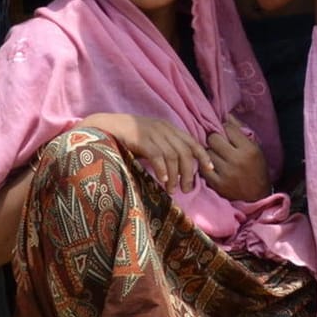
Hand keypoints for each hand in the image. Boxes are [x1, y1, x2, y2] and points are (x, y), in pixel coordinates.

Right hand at [83, 113, 212, 194]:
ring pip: (172, 156)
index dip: (203, 156)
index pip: (192, 141)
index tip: (209, 170)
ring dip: (174, 175)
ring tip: (172, 189)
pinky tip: (162, 180)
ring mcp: (151, 132)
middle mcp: (163, 128)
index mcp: (168, 128)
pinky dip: (162, 169)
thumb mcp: (152, 141)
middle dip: (188, 172)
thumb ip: (165, 151)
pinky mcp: (140, 138)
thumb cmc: (129, 139)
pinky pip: (157, 155)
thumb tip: (179, 171)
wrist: (107, 128)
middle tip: (186, 189)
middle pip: (184, 152)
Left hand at [202, 114, 270, 200]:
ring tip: (216, 156)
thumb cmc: (256, 169)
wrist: (257, 197)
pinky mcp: (217, 184)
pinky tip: (211, 166)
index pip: (228, 128)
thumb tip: (225, 115)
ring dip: (209, 152)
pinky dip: (205, 165)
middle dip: (214, 139)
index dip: (225, 129)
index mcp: (249, 149)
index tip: (226, 134)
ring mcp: (226, 173)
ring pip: (206, 152)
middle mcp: (237, 160)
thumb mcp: (255, 148)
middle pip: (213, 139)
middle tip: (218, 144)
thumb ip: (240, 130)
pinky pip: (203, 168)